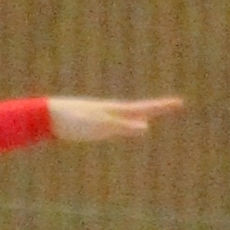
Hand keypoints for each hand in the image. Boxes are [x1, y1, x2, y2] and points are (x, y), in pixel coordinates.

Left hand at [47, 94, 183, 144]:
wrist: (49, 115)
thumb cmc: (75, 120)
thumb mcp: (101, 125)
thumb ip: (123, 126)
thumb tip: (146, 127)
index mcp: (117, 110)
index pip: (146, 108)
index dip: (163, 106)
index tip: (180, 102)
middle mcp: (112, 110)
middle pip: (140, 109)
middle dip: (157, 108)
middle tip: (174, 105)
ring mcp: (102, 115)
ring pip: (127, 116)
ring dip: (142, 114)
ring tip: (152, 114)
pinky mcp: (92, 122)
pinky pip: (115, 123)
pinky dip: (125, 123)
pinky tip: (121, 125)